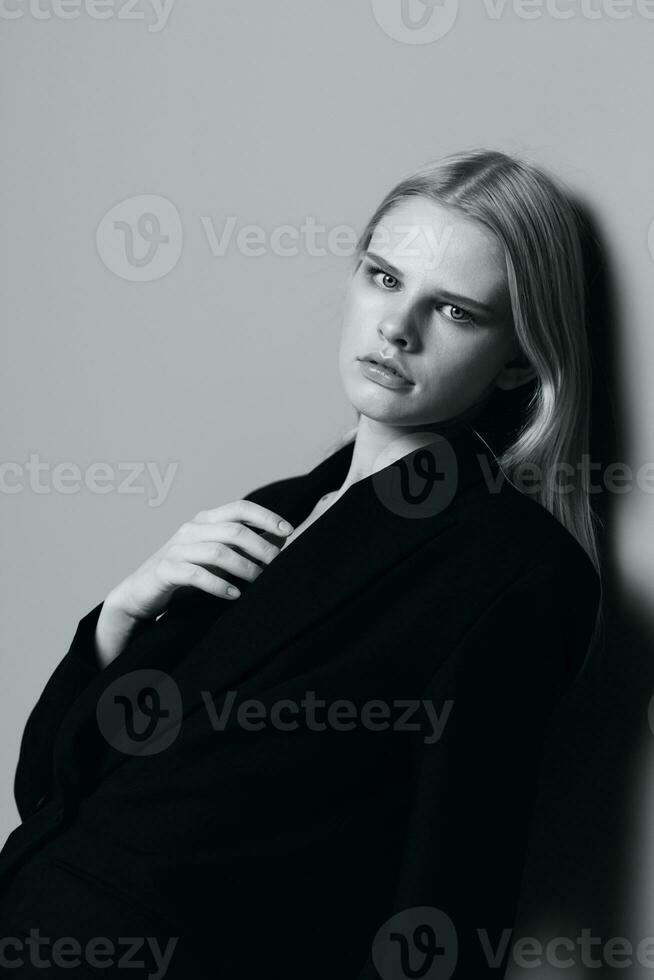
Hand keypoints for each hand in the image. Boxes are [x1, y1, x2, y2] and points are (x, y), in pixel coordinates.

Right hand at [107, 500, 293, 621]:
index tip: (289, 531)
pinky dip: (219, 585)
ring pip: (218, 552)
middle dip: (261, 547)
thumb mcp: (217, 555)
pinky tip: (234, 594)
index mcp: (206, 520)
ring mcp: (177, 548)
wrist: (141, 592)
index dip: (266, 516)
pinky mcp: (165, 570)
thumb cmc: (186, 572)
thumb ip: (244, 545)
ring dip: (245, 568)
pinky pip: (196, 574)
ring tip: (260, 582)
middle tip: (278, 565)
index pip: (240, 508)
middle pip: (234, 530)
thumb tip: (280, 540)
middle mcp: (191, 529)